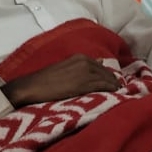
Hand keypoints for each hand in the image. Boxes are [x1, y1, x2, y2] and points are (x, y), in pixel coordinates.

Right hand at [0, 54, 121, 106]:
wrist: (31, 87)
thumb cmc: (44, 81)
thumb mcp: (65, 68)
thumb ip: (81, 66)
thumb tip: (99, 63)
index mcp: (80, 57)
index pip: (101, 67)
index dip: (108, 76)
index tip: (113, 83)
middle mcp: (85, 61)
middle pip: (106, 72)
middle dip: (113, 81)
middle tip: (119, 89)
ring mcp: (85, 71)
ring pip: (107, 79)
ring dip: (114, 86)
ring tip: (119, 93)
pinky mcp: (84, 83)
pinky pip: (103, 86)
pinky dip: (111, 89)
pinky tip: (116, 94)